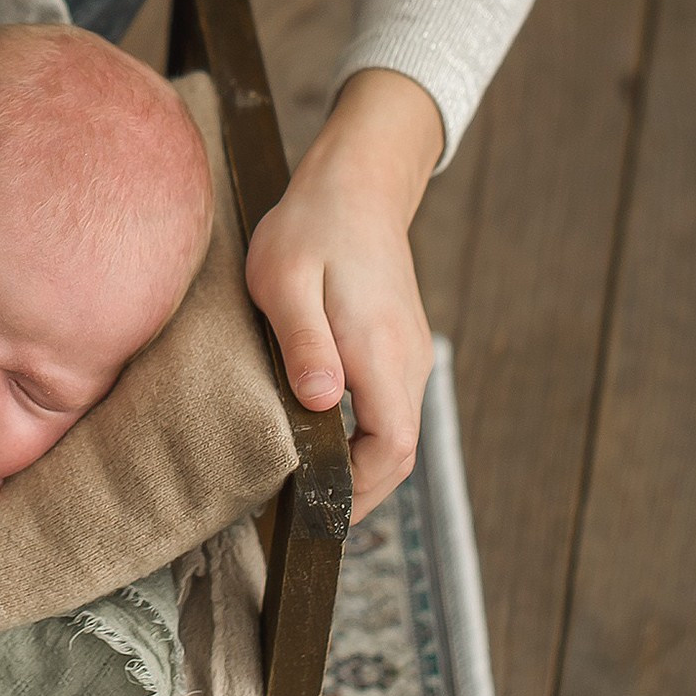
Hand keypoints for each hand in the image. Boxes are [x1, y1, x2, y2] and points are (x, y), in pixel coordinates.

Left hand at [244, 67, 441, 522]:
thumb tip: (322, 402)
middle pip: (398, 452)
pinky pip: (389, 408)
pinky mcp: (399, 346)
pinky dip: (364, 436)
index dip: (360, 490)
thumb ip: (304, 343)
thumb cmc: (311, 227)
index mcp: (381, 353)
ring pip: (395, 432)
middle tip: (302, 511)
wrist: (356, 183)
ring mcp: (409, 355)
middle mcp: (407, 362)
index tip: (315, 510)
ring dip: (360, 464)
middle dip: (357, 490)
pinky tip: (322, 437)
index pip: (391, 448)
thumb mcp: (286, 280)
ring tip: (307, 482)